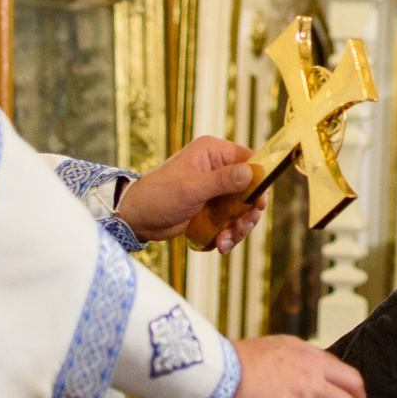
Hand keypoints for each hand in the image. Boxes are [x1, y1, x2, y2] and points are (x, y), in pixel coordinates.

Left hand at [120, 136, 259, 251]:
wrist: (137, 218)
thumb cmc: (159, 195)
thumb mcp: (191, 188)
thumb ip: (222, 181)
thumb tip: (251, 173)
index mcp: (212, 152)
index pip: (249, 160)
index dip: (259, 181)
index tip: (259, 203)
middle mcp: (217, 168)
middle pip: (251, 188)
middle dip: (249, 212)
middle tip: (242, 227)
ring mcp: (216, 189)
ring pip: (242, 208)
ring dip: (239, 227)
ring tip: (226, 241)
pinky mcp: (212, 208)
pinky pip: (231, 220)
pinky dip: (229, 234)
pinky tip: (220, 244)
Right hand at [216, 336, 366, 397]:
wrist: (212, 368)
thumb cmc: (224, 364)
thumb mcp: (260, 356)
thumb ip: (275, 367)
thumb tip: (274, 377)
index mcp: (301, 351)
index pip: (336, 367)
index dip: (346, 388)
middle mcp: (311, 365)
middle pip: (354, 385)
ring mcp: (307, 388)